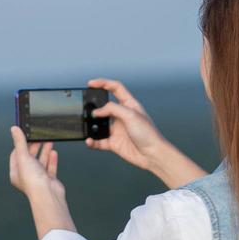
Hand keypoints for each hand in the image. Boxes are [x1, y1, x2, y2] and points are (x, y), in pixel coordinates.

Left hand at [9, 126, 60, 197]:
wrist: (47, 194)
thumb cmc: (32, 180)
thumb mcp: (23, 157)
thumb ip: (20, 142)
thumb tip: (14, 130)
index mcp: (16, 173)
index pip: (16, 155)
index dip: (20, 144)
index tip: (25, 136)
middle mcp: (26, 176)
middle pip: (30, 157)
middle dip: (34, 146)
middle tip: (39, 136)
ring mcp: (38, 178)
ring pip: (41, 161)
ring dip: (44, 151)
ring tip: (48, 141)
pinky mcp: (49, 180)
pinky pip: (50, 168)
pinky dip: (52, 160)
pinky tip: (53, 153)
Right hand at [86, 78, 208, 189]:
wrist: (153, 155)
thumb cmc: (148, 134)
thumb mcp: (131, 115)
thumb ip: (113, 109)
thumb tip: (98, 111)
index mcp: (129, 105)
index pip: (115, 88)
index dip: (103, 83)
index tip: (91, 83)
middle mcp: (122, 116)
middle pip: (105, 106)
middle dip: (94, 106)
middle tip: (85, 106)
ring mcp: (117, 129)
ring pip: (99, 124)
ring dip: (91, 125)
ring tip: (86, 124)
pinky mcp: (114, 143)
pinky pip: (99, 141)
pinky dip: (93, 141)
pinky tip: (89, 141)